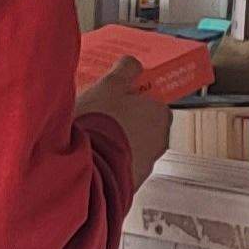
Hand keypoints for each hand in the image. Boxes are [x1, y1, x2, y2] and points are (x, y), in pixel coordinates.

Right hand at [73, 55, 173, 181]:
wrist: (87, 169)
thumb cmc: (100, 125)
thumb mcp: (110, 86)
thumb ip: (125, 70)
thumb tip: (132, 63)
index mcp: (160, 115)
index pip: (150, 102)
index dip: (129, 100)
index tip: (112, 99)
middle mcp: (159, 142)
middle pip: (140, 126)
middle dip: (121, 122)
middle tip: (96, 117)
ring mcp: (146, 166)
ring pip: (129, 149)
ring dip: (113, 144)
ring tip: (87, 139)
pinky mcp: (130, 185)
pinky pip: (118, 169)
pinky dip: (106, 163)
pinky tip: (88, 157)